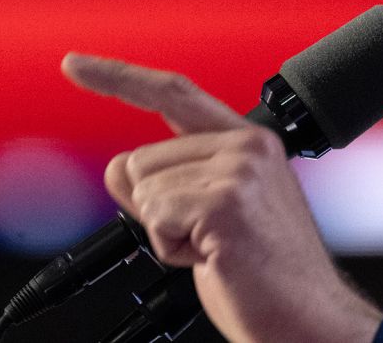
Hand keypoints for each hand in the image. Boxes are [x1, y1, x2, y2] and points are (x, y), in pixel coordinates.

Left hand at [61, 52, 382, 342]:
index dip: (119, 77)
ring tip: (217, 251)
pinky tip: (215, 258)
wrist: (307, 317)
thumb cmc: (267, 276)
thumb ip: (165, 184)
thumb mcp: (208, 218)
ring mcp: (240, 171)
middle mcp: (248, 147)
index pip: (174, 94)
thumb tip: (118, 168)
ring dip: (167, 235)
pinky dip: (171, 250)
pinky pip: (155, 219)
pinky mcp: (226, 203)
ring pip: (144, 191)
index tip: (75, 64)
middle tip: (208, 240)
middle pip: (140, 161)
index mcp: (250, 143)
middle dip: (157, 211)